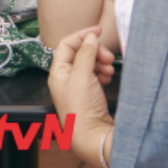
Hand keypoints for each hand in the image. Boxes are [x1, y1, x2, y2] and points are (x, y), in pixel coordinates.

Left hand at [47, 26, 114, 167]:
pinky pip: (96, 76)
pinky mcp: (89, 95)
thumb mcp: (82, 76)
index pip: (67, 44)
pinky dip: (103, 73)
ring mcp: (77, 87)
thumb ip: (86, 53)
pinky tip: (109, 78)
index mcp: (58, 72)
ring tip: (110, 70)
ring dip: (101, 63)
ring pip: (89, 64)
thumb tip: (90, 37)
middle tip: (109, 58)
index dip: (82, 36)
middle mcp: (65, 78)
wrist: (92, 136)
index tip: (99, 31)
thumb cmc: (82, 109)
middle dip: (95, 52)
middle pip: (80, 53)